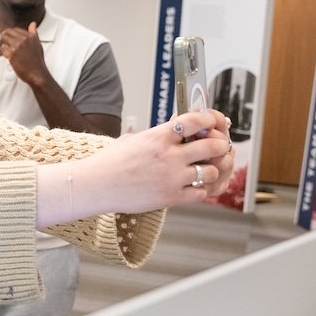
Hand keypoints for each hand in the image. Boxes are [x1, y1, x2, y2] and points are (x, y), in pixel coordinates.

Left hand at [0, 23, 47, 85]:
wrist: (37, 74)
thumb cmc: (37, 62)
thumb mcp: (38, 45)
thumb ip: (34, 34)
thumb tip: (33, 24)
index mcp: (30, 36)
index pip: (15, 30)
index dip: (9, 33)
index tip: (7, 37)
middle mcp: (24, 39)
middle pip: (7, 32)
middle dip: (2, 37)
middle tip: (0, 42)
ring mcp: (17, 46)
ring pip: (2, 39)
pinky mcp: (12, 54)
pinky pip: (1, 49)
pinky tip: (0, 55)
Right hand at [68, 109, 233, 217]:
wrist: (96, 184)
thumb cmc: (110, 162)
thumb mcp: (134, 139)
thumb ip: (159, 133)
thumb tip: (178, 124)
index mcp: (159, 136)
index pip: (196, 120)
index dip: (210, 118)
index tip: (213, 121)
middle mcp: (169, 156)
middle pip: (213, 146)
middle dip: (220, 146)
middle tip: (217, 148)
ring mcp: (172, 177)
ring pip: (211, 171)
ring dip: (211, 170)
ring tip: (202, 170)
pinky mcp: (171, 197)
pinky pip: (201, 193)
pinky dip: (200, 190)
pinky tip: (191, 186)